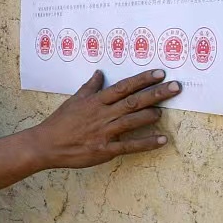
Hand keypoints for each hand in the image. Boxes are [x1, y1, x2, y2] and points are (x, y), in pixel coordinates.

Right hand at [25, 69, 178, 169]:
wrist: (46, 145)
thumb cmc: (60, 122)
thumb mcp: (74, 101)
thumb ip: (90, 87)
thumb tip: (99, 73)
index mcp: (95, 102)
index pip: (122, 87)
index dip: (142, 79)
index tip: (160, 73)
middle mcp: (102, 115)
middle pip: (132, 102)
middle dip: (155, 93)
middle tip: (176, 87)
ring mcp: (104, 132)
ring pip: (132, 121)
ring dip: (150, 115)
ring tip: (163, 110)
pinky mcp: (105, 149)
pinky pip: (129, 146)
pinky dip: (146, 143)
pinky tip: (162, 140)